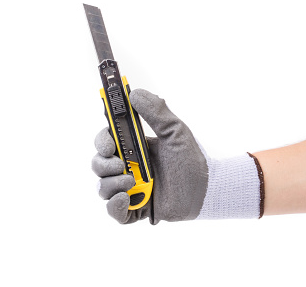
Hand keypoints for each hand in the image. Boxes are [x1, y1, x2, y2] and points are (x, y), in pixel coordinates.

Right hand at [91, 89, 208, 223]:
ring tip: (131, 182)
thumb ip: (156, 112)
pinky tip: (126, 199)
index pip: (107, 141)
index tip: (108, 144)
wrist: (206, 189)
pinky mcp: (136, 208)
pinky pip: (114, 211)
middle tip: (120, 165)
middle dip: (103, 164)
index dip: (102, 141)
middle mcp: (130, 167)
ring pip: (103, 188)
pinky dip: (114, 206)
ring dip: (111, 184)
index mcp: (135, 147)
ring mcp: (131, 188)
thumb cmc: (191, 159)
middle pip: (99, 164)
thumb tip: (135, 94)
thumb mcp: (175, 131)